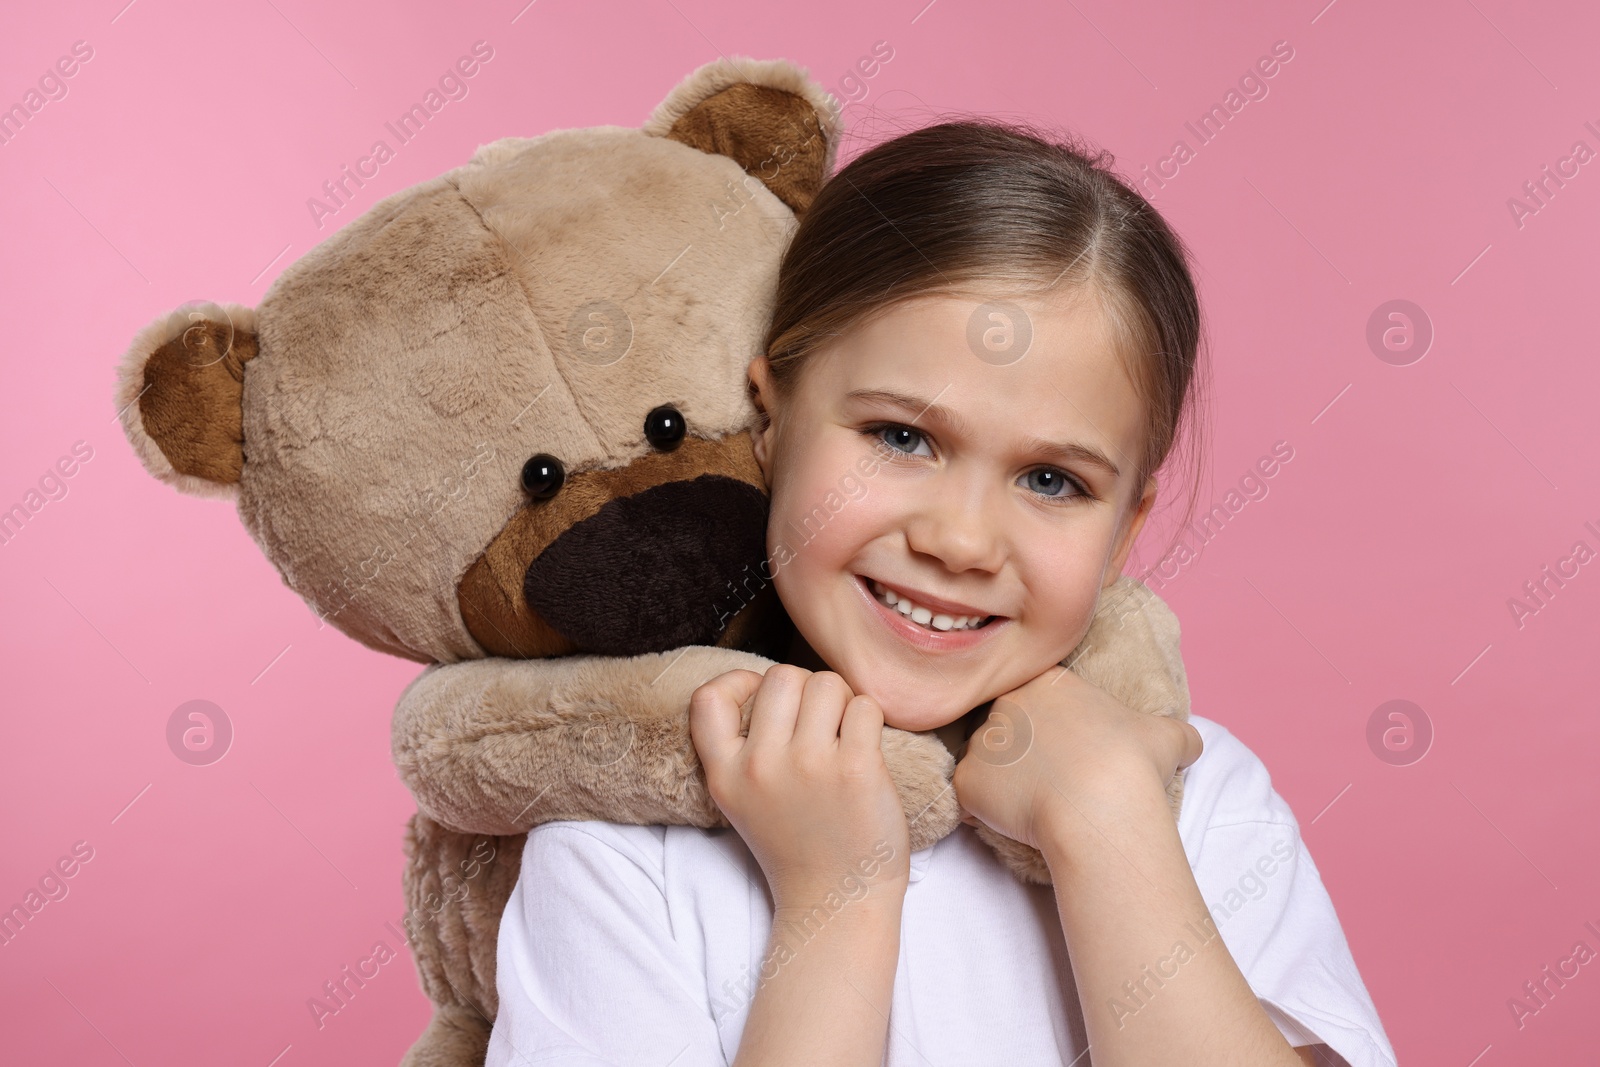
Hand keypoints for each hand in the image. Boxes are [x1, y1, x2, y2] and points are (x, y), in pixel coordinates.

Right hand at [690, 665, 910, 909]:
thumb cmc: (798, 842)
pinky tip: (866, 752)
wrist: (837, 900)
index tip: (762, 701)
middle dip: (807, 690)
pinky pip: (865, 707)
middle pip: (782, 676)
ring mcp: (809, 766)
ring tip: (844, 738)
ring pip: (827, 684)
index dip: (738, 682)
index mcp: (726, 774)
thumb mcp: (743, 800)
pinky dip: (870, 721)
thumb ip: (743, 747)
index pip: (708, 698)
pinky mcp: (856, 770)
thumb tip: (771, 681)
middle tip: (820, 725)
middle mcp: (761, 766)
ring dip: (842, 703)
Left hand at [952, 666, 1202, 852]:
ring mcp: (982, 740)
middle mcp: (1005, 702)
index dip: (1050, 721)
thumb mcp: (1169, 737)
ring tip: (1034, 804)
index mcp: (1047, 681)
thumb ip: (1175, 732)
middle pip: (1006, 722)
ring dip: (1001, 778)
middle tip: (1050, 778)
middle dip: (1022, 747)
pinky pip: (968, 796)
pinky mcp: (966, 780)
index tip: (1067, 748)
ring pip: (985, 758)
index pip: (1037, 693)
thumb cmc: (1135, 764)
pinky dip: (983, 811)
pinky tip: (1013, 823)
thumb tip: (1192, 743)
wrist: (1100, 806)